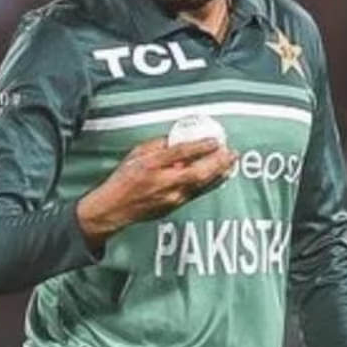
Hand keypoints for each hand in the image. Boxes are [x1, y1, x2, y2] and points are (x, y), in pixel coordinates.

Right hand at [77, 136, 234, 244]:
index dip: (199, 147)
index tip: (214, 141)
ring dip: (219, 172)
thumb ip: (157, 145)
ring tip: (231, 161)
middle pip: (197, 172)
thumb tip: (177, 138)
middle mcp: (163, 182)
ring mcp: (171, 197)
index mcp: (152, 165)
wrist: (115, 207)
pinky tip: (219, 175)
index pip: (180, 154)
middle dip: (217, 162)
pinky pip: (197, 193)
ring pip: (201, 185)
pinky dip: (211, 183)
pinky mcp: (174, 205)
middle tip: (230, 151)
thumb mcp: (136, 154)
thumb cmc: (124, 179)